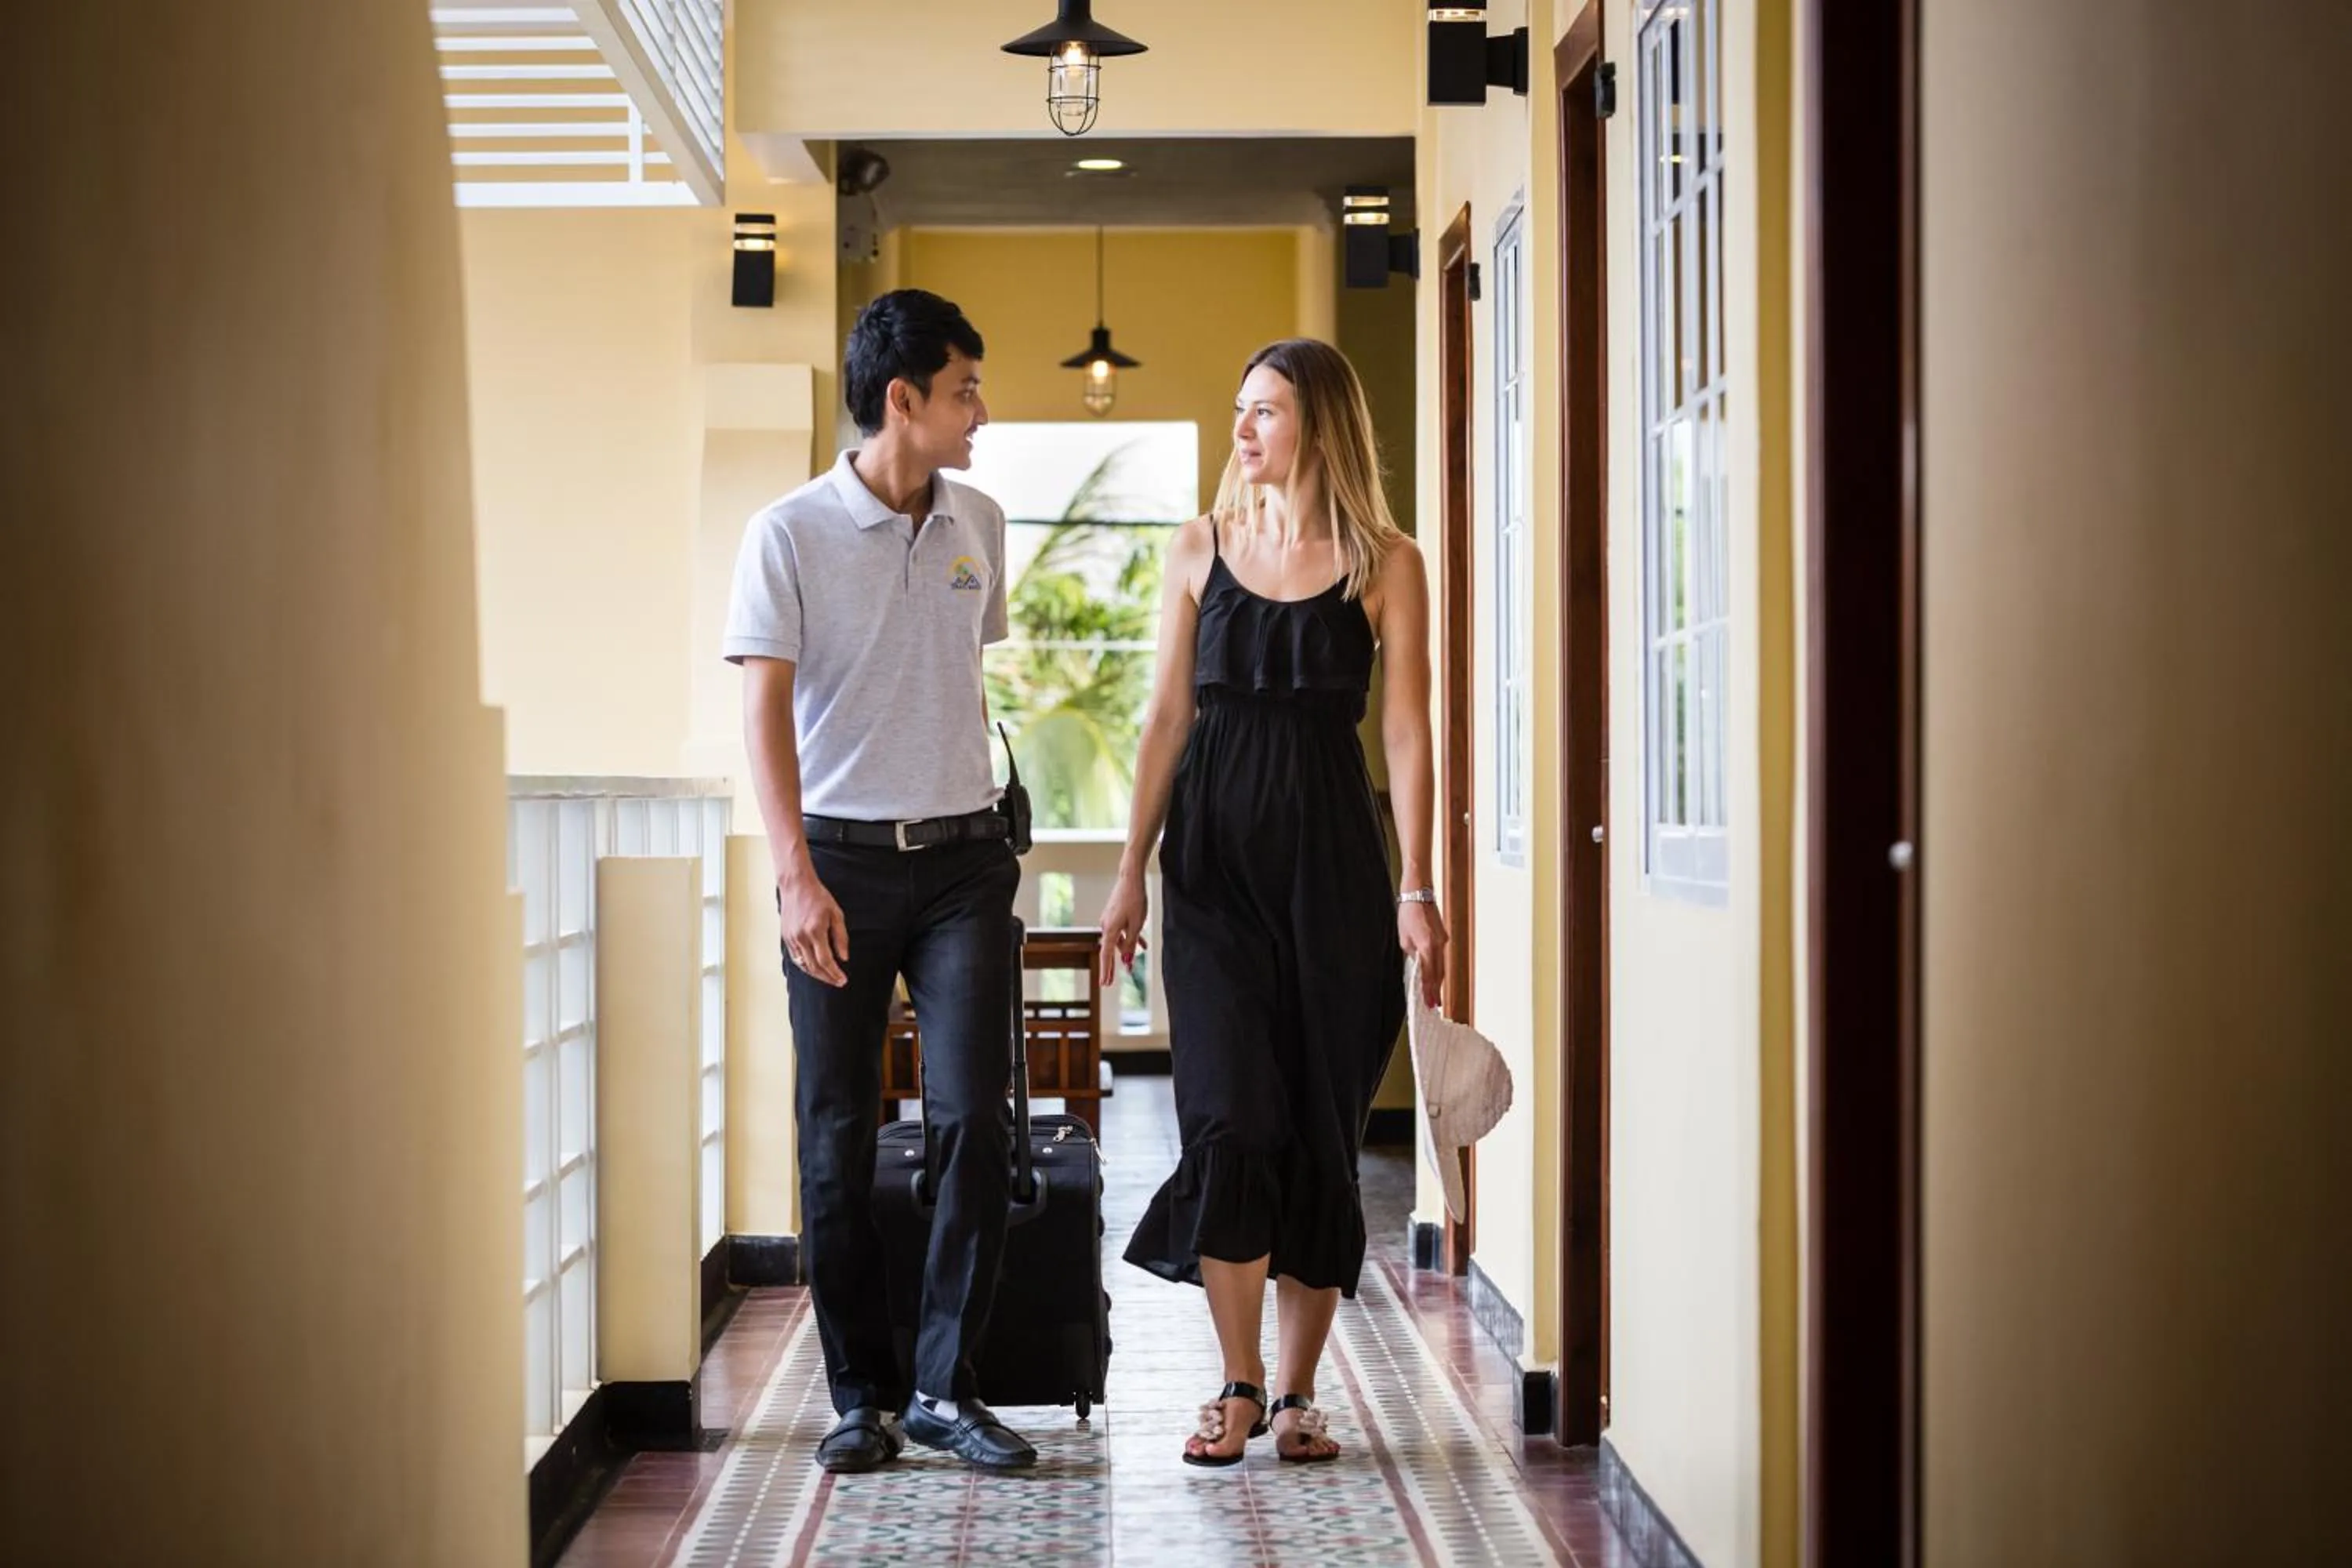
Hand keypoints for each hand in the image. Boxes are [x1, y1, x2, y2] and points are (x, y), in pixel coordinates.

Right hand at [779, 860, 849, 986]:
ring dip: (816, 974)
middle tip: (837, 982)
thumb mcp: (836, 914)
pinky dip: (805, 966)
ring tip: (828, 977)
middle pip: (814, 967)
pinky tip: (814, 968)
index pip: (825, 961)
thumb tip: (844, 958)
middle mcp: (801, 937)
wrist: (796, 885)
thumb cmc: (818, 897)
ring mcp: (791, 938)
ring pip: (803, 965)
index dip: (834, 973)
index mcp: (815, 931)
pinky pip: (795, 958)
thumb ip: (841, 937)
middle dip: (827, 977)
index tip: (843, 980)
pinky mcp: (786, 937)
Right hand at [1097, 871, 1149, 987]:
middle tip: (1109, 983)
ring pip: (1118, 940)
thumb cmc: (1134, 901)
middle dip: (1112, 966)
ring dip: (1125, 950)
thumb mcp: (1136, 926)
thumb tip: (1127, 959)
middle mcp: (1106, 926)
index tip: (1105, 984)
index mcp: (1110, 930)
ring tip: (1133, 963)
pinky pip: (1122, 931)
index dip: (1106, 970)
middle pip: (1109, 950)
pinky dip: (1129, 938)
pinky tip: (1141, 945)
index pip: (1107, 955)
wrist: (1131, 879)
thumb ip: (1131, 943)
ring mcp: (1110, 919)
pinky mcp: (1115, 914)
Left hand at [1399, 901, 1447, 1008]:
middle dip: (1436, 990)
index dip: (1429, 990)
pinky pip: (1441, 956)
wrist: (1419, 894)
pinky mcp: (1443, 936)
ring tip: (1435, 995)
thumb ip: (1412, 953)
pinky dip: (1438, 967)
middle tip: (1434, 1005)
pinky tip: (1435, 975)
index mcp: (1427, 946)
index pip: (1429, 974)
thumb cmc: (1408, 914)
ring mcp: (1443, 940)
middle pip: (1439, 973)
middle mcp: (1438, 945)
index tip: (1430, 1004)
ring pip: (1441, 965)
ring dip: (1438, 980)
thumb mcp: (1404, 938)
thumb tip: (1417, 963)